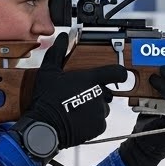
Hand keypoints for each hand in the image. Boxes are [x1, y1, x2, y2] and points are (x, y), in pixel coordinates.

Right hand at [12, 33, 126, 160]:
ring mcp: (100, 111)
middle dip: (97, 93)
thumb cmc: (47, 99)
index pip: (117, 72)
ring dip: (94, 108)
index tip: (117, 75)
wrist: (45, 126)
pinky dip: (91, 122)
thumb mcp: (49, 71)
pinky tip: (77, 119)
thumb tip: (63, 38)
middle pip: (107, 91)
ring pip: (103, 107)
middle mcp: (99, 94)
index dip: (119, 73)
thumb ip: (59, 52)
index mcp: (91, 79)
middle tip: (81, 95)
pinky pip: (99, 123)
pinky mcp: (98, 127)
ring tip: (76, 108)